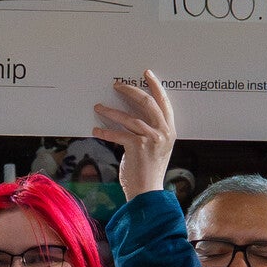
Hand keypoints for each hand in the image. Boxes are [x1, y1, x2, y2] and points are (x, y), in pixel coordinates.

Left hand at [94, 70, 176, 199]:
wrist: (147, 192)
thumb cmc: (148, 171)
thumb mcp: (156, 148)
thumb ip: (151, 131)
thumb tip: (133, 115)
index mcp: (169, 130)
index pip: (164, 102)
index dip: (155, 86)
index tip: (146, 74)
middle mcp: (163, 132)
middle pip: (147, 103)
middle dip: (131, 91)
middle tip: (117, 85)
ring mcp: (152, 139)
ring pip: (129, 117)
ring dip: (111, 111)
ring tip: (98, 106)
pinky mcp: (138, 147)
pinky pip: (118, 134)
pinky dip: (105, 131)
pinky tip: (96, 129)